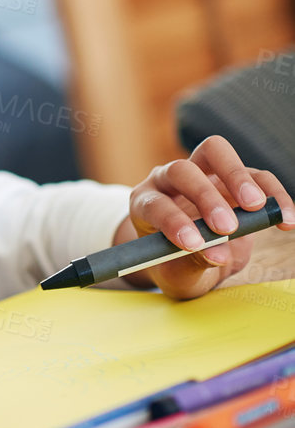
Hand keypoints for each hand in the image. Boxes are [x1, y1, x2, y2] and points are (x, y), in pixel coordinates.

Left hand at [120, 135, 294, 299]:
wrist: (193, 259)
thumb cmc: (177, 267)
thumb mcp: (179, 274)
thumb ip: (193, 264)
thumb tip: (219, 255)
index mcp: (146, 204)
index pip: (155, 204)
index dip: (173, 221)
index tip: (193, 244)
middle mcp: (169, 181)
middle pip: (183, 170)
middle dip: (206, 197)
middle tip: (227, 227)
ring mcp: (202, 174)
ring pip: (215, 153)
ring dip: (238, 178)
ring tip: (258, 208)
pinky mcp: (234, 178)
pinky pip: (256, 175)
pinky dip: (273, 194)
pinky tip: (286, 220)